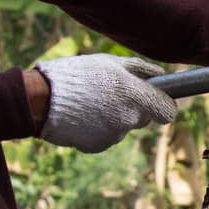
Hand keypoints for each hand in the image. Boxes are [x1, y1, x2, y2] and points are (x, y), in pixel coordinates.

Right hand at [33, 54, 177, 152]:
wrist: (40, 100)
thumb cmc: (77, 75)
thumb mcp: (110, 62)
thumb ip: (141, 69)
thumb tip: (162, 74)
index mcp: (135, 95)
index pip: (168, 112)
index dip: (163, 105)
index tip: (156, 100)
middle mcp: (129, 118)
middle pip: (144, 118)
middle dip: (134, 108)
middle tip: (111, 94)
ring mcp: (114, 135)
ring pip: (124, 126)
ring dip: (114, 117)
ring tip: (90, 102)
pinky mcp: (99, 146)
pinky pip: (106, 136)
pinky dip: (98, 128)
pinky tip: (82, 116)